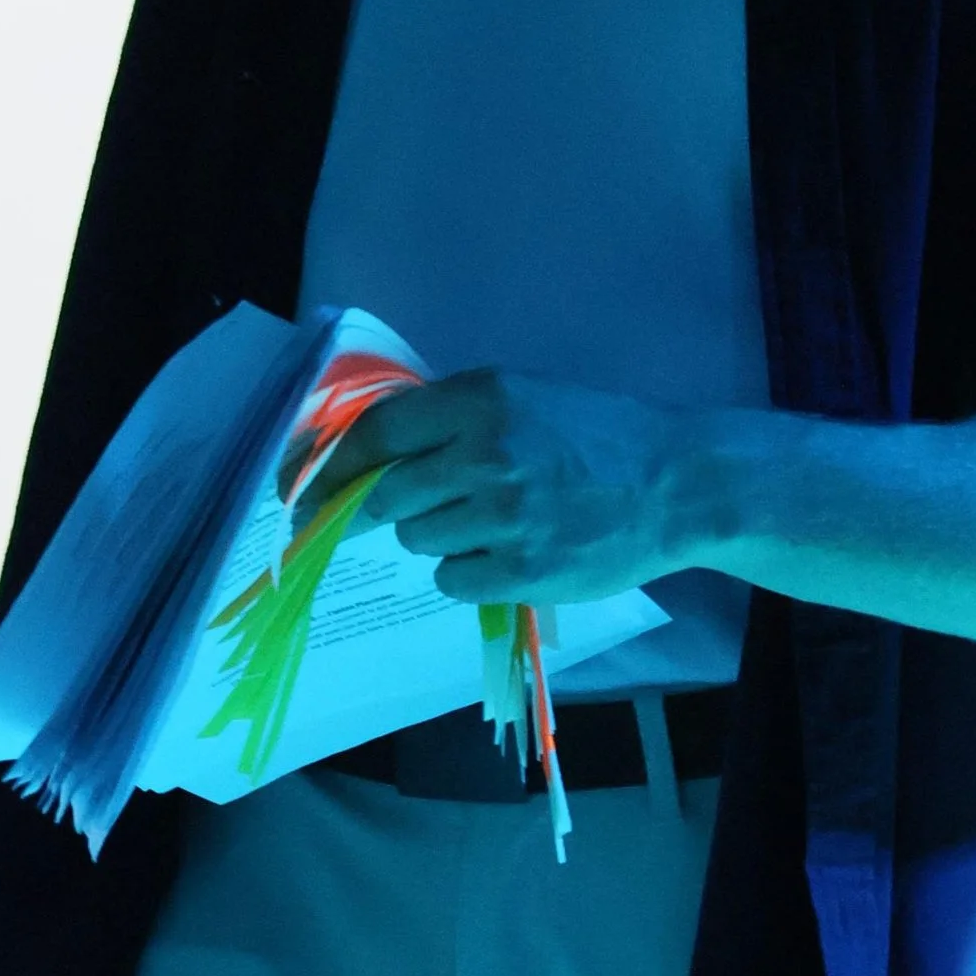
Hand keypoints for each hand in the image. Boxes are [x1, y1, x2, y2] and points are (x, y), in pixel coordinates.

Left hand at [326, 367, 701, 607]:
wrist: (676, 484)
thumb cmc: (595, 434)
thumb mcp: (521, 398)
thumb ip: (449, 417)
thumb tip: (363, 452)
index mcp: (479, 400)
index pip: (374, 434)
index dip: (327, 465)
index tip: (298, 488)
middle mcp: (483, 454)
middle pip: (384, 496)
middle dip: (388, 507)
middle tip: (417, 507)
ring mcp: (501, 517)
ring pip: (416, 540)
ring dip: (438, 536)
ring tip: (491, 522)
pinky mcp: (519, 570)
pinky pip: (450, 578)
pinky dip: (466, 570)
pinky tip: (507, 552)